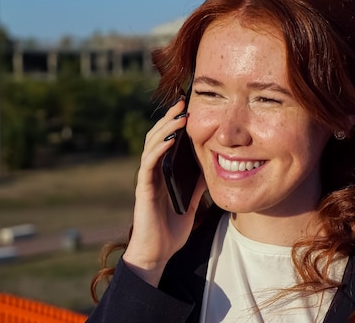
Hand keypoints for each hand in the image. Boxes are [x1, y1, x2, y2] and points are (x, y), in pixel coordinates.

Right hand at [122, 99, 206, 286]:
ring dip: (165, 129)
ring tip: (179, 116)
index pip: (165, 142)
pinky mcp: (143, 189)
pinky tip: (170, 141)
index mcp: (162, 174)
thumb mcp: (190, 202)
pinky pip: (149, 165)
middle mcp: (152, 173)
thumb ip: (196, 185)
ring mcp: (146, 179)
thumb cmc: (171, 230)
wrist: (158, 253)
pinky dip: (159, 150)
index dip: (173, 125)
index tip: (187, 109)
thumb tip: (211, 168)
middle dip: (169, 119)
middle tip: (182, 103)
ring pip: (151, 146)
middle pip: (157, 138)